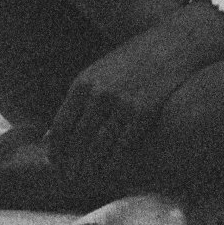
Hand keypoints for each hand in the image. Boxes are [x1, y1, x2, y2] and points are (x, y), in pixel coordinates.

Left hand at [45, 3, 223, 190]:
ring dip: (91, 167)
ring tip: (88, 178)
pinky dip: (114, 163)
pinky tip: (111, 171)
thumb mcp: (100, 71)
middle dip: (72, 163)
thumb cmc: (133, 59)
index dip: (56, 150)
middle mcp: (99, 94)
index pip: (61, 126)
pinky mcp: (143, 113)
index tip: (56, 164)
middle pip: (78, 140)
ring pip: (99, 147)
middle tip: (70, 178)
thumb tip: (53, 131)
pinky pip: (123, 147)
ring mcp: (121, 104)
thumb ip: (80, 98)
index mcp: (83, 83)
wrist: (170, 46)